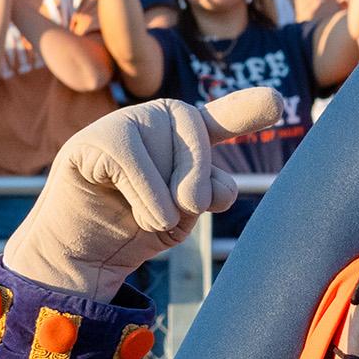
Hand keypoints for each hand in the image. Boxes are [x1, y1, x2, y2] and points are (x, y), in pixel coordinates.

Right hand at [2, 89, 282, 300]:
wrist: (81, 255)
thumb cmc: (132, 228)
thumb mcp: (183, 215)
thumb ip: (208, 192)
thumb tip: (218, 187)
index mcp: (186, 138)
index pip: (220, 119)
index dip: (246, 109)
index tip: (277, 103)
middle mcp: (157, 122)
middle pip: (197, 132)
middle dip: (198, 173)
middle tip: (190, 206)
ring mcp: (124, 125)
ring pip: (168, 147)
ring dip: (165, 200)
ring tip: (147, 217)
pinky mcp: (92, 141)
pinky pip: (131, 158)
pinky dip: (144, 194)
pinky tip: (137, 212)